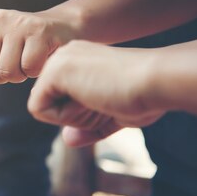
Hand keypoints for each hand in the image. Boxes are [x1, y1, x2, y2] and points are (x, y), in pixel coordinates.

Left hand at [0, 9, 76, 85]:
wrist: (61, 27)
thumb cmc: (22, 43)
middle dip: (1, 77)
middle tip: (15, 65)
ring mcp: (19, 24)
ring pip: (7, 72)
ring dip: (19, 76)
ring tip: (27, 61)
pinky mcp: (41, 33)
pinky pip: (28, 69)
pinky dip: (35, 72)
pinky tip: (41, 59)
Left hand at [27, 41, 164, 145]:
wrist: (158, 82)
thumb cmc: (146, 97)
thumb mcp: (115, 114)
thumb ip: (89, 126)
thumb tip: (67, 140)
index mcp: (79, 60)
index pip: (60, 100)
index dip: (82, 115)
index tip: (109, 100)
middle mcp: (65, 55)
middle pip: (49, 104)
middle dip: (76, 116)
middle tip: (105, 101)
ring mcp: (57, 61)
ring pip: (43, 108)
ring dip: (72, 117)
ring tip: (99, 99)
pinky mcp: (53, 71)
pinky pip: (38, 109)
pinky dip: (64, 117)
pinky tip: (90, 100)